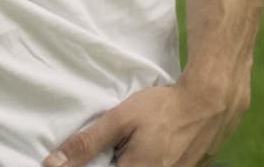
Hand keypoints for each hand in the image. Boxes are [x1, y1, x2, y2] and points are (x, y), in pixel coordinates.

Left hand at [44, 77, 246, 166]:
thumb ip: (87, 143)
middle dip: (111, 160)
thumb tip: (53, 163)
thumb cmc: (163, 108)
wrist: (210, 102)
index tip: (91, 157)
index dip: (91, 166)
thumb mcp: (120, 120)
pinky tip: (150, 143)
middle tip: (117, 144)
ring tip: (135, 141)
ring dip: (129, 159)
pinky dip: (147, 160)